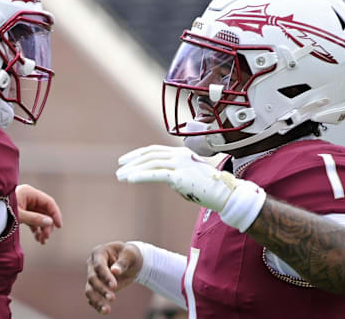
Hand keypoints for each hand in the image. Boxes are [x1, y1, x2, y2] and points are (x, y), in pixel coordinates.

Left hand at [15, 184, 61, 244]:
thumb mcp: (18, 216)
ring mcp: (26, 205)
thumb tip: (50, 223)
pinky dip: (36, 229)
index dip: (55, 214)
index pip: (48, 202)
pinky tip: (37, 238)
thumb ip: (34, 219)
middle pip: (45, 211)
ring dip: (43, 229)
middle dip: (47, 225)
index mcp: (29, 192)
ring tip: (42, 241)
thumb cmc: (0, 211)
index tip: (59, 226)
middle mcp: (29, 197)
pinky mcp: (22, 212)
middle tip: (46, 238)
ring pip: (40, 217)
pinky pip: (34, 220)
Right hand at [85, 241, 142, 314]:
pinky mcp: (96, 287)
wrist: (130, 262)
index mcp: (99, 252)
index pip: (99, 266)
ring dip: (97, 300)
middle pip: (92, 279)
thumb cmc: (130, 255)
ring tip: (106, 310)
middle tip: (113, 298)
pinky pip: (93, 297)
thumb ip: (123, 262)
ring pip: (89, 290)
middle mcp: (92, 265)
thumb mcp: (130, 255)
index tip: (114, 286)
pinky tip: (104, 311)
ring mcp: (93, 276)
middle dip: (102, 289)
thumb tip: (115, 271)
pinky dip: (97, 305)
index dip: (105, 276)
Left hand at [116, 145, 238, 210]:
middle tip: (119, 168)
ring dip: (133, 170)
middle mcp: (179, 155)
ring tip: (120, 176)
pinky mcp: (180, 176)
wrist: (225, 194)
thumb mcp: (189, 177)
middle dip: (132, 161)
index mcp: (180, 153)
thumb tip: (162, 177)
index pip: (154, 150)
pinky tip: (130, 179)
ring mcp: (179, 164)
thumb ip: (174, 174)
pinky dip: (141, 176)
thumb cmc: (208, 188)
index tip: (125, 161)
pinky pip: (156, 174)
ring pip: (150, 164)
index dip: (138, 154)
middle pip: (149, 155)